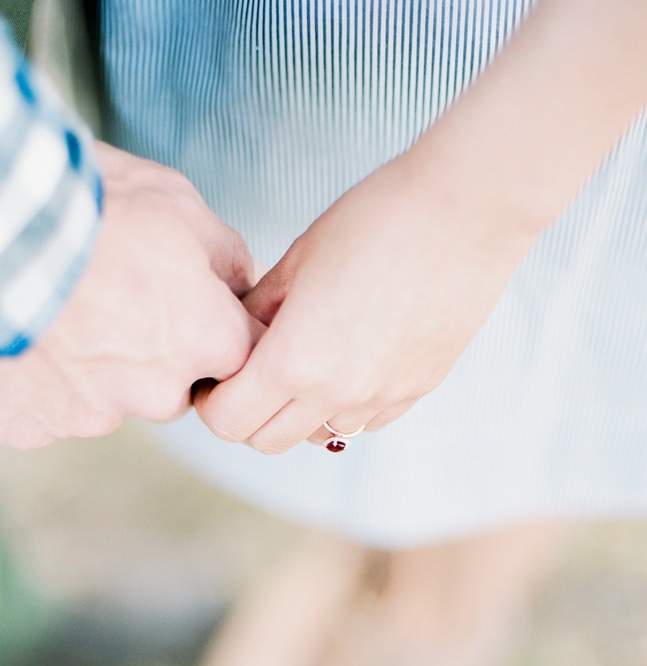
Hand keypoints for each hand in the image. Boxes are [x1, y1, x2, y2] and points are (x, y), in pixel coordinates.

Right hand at [0, 142, 262, 448]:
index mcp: (209, 341)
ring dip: (88, 368)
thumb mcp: (177, 202)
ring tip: (50, 308)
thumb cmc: (85, 204)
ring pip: (104, 402)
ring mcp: (92, 417)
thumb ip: (224, 256)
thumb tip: (240, 284)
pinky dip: (30, 382)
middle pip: (170, 386)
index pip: (239, 355)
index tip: (180, 299)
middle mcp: (159, 394)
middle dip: (148, 351)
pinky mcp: (31, 428)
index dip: (210, 324)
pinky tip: (12, 334)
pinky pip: (40, 412)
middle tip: (105, 295)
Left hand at [193, 152, 534, 453]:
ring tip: (311, 357)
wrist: (469, 207)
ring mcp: (381, 398)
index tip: (218, 374)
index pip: (227, 421)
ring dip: (301, 410)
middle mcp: (337, 393)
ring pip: (317, 434)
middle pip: (266, 442)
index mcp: (295, 360)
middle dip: (249, 414)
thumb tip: (236, 339)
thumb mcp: (298, 259)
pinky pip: (364, 420)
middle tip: (253, 372)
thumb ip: (259, 312)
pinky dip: (347, 402)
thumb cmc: (377, 217)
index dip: (213, 400)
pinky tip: (354, 355)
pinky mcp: (416, 391)